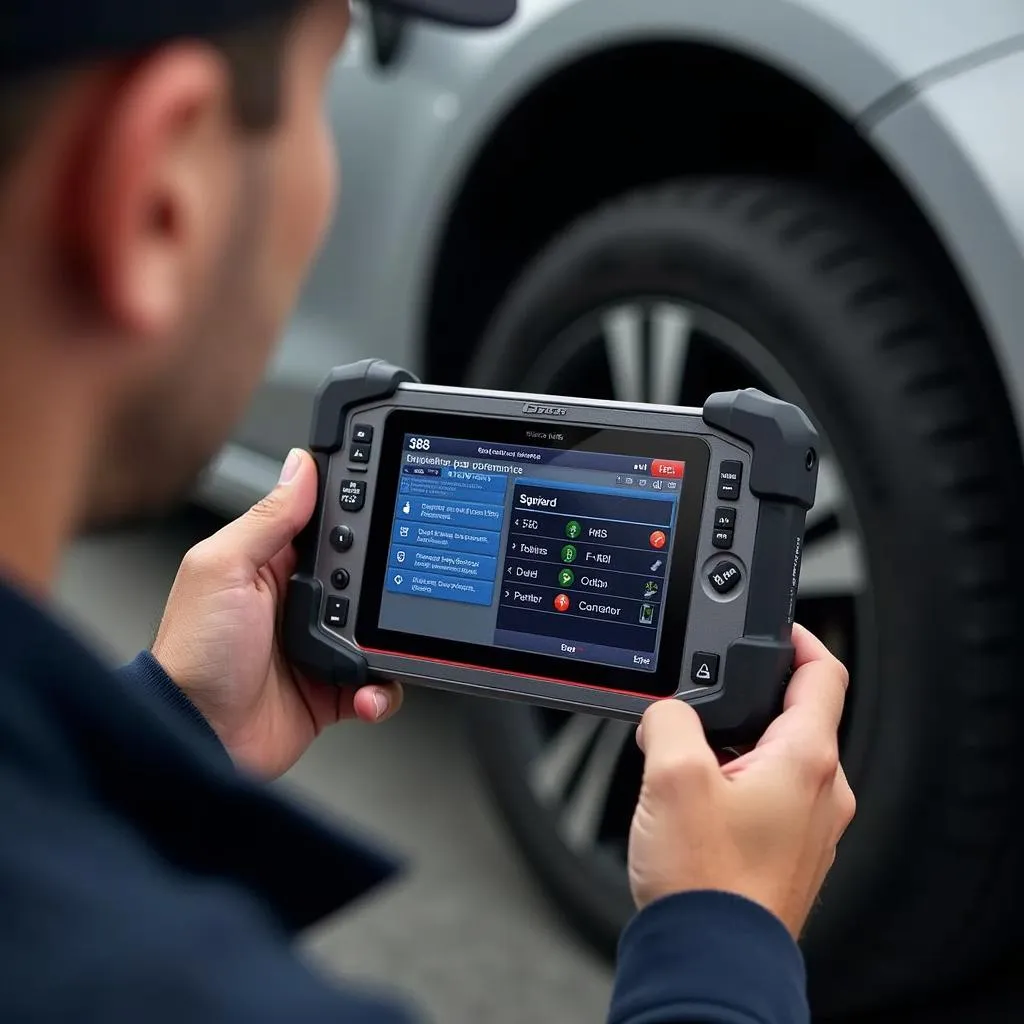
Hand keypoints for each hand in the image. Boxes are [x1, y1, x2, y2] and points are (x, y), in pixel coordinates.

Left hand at [151, 448, 401, 778]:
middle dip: (382, 583)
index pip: (327, 524)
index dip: (356, 514)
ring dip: (388, 640)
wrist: (198, 738)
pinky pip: (377, 683)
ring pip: (380, 629)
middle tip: (377, 595)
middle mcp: (300, 603)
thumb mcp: (223, 570)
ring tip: (370, 652)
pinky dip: (381, 690)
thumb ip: (266, 519)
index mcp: (272, 564)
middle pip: (364, 576)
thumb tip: (301, 467)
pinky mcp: (333, 688)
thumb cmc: (194, 656)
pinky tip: (365, 692)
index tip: (385, 509)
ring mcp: (319, 646)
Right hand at [627, 623, 854, 938]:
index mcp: (807, 760)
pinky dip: (735, 785)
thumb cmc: (705, 883)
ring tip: (686, 762)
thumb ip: (669, 720)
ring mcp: (810, 826)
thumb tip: (666, 712)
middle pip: (793, 716)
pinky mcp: (788, 853)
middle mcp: (822, 792)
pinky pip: (767, 798)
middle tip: (701, 701)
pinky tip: (695, 805)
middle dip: (746, 699)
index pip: (824, 674)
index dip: (799, 638)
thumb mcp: (671, 777)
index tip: (774, 626)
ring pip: (775, 759)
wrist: (709, 962)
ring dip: (734, 747)